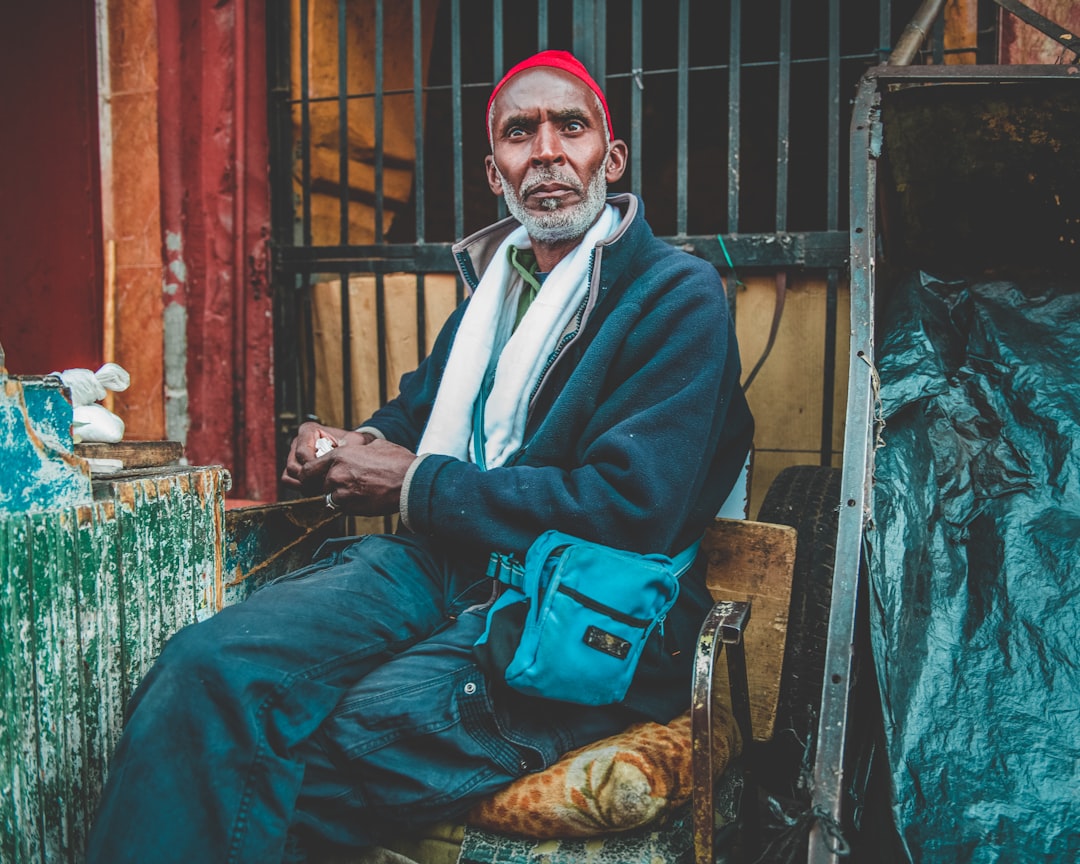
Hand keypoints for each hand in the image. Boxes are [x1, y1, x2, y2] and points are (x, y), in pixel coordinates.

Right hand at [282, 421, 374, 489]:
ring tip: (321, 486)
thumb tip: (340, 463)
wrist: (350, 448)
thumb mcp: (353, 441)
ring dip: (304, 484)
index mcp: (308, 430)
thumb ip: (348, 449)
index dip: (314, 467)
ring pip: (288, 476)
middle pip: (293, 466)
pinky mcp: (294, 468)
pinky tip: (316, 488)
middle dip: (309, 478)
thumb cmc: (350, 443)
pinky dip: (301, 487)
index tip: (327, 473)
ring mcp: (293, 455)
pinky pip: (289, 481)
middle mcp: (298, 442)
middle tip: (325, 483)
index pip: (302, 453)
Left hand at [297, 438, 415, 515]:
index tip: (312, 478)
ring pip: (330, 498)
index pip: (308, 470)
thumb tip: (349, 448)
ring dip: (339, 497)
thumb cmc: (397, 462)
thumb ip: (354, 449)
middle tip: (343, 485)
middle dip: (329, 486)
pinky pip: (343, 509)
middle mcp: (336, 475)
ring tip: (357, 492)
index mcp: (339, 456)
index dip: (309, 476)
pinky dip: (350, 505)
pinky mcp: (352, 509)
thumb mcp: (373, 446)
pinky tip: (364, 498)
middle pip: (319, 486)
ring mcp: (343, 494)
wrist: (411, 482)